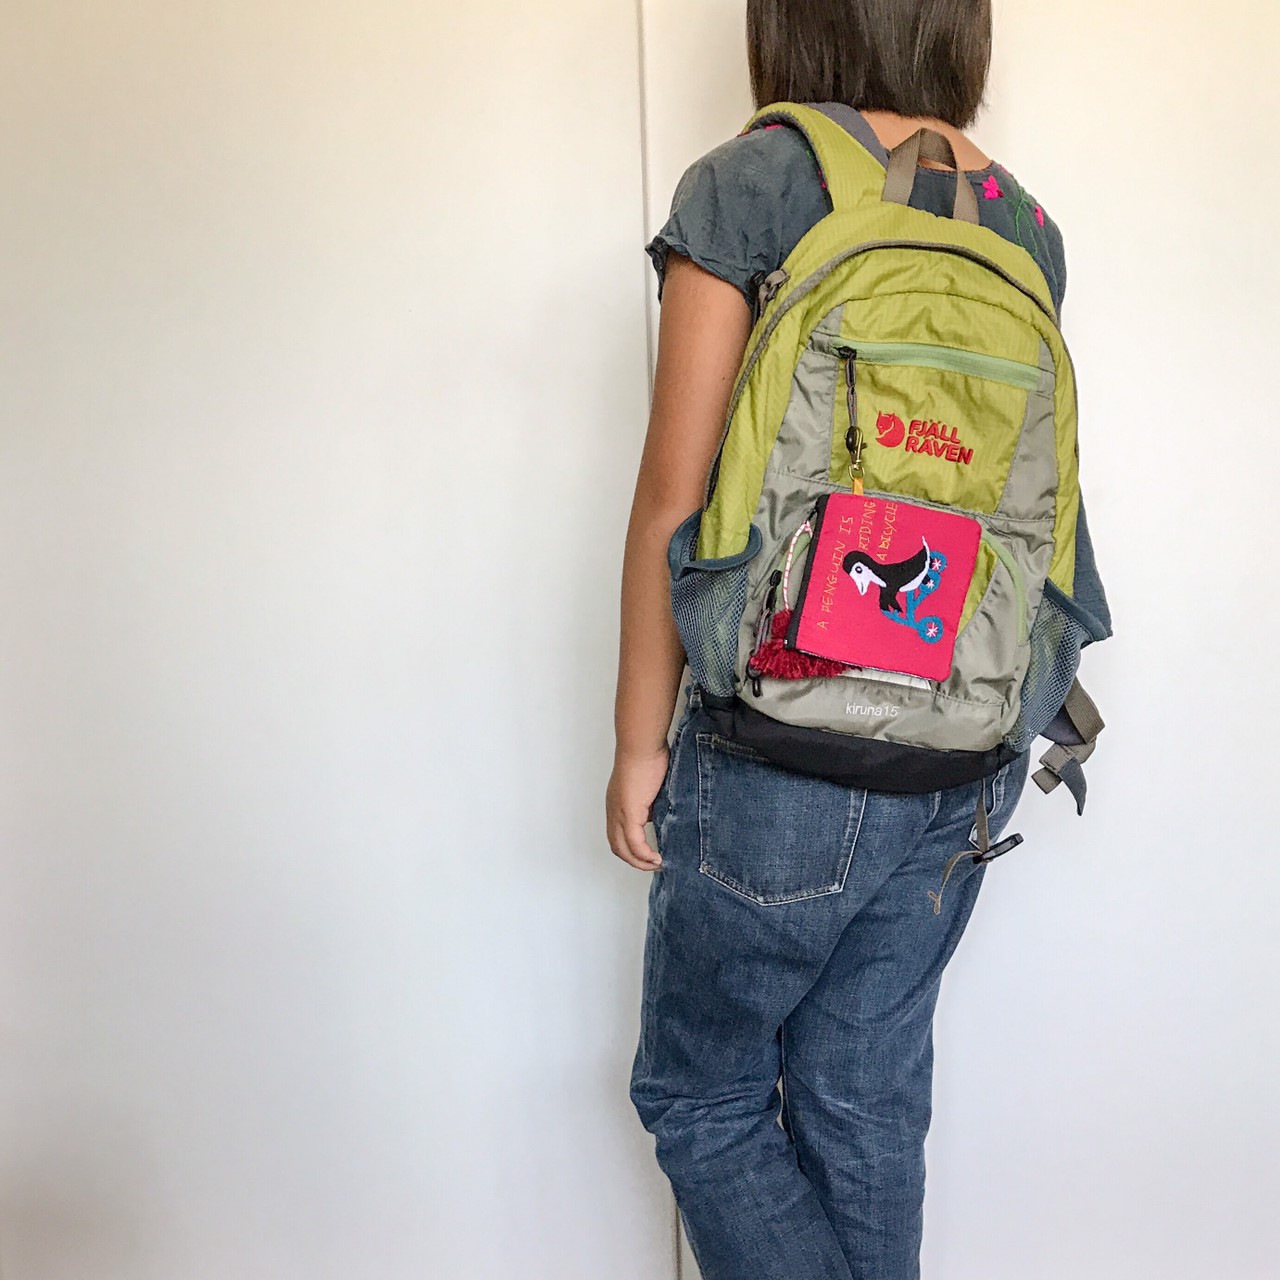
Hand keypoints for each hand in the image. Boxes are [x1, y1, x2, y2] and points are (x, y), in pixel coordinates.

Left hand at [606, 746, 668, 871]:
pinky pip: (634, 843)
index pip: (617, 835)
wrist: (642, 745)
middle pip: (617, 846)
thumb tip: (660, 816)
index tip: (648, 854)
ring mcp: (619, 813)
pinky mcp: (629, 813)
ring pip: (623, 849)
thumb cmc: (648, 757)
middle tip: (652, 865)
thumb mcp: (650, 787)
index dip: (631, 849)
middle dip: (634, 861)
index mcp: (617, 804)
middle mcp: (613, 811)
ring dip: (639, 861)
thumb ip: (651, 803)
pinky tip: (656, 858)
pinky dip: (644, 855)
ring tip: (656, 864)